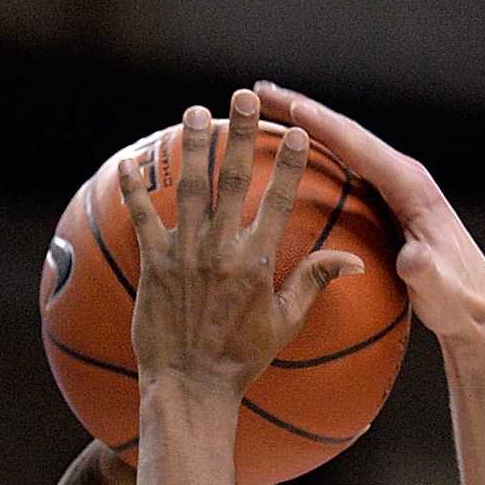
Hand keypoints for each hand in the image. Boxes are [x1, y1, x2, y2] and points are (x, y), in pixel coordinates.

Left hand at [117, 90, 360, 401]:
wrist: (191, 387)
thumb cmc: (240, 360)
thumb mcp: (285, 323)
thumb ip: (314, 282)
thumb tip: (355, 262)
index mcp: (256, 262)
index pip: (278, 200)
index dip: (288, 163)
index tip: (297, 131)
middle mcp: (221, 250)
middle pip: (232, 179)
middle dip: (240, 134)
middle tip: (243, 97)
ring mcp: (185, 253)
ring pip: (189, 188)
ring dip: (193, 146)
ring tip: (196, 112)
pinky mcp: (154, 264)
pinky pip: (141, 218)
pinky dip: (134, 190)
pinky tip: (129, 162)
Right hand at [255, 80, 484, 351]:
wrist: (478, 311)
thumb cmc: (459, 305)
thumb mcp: (443, 295)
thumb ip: (428, 276)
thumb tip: (412, 258)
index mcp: (413, 188)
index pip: (359, 146)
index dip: (321, 123)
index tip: (283, 105)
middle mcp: (404, 178)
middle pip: (345, 134)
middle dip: (301, 110)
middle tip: (256, 93)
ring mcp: (396, 188)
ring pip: (343, 147)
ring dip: (303, 127)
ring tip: (261, 112)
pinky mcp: (389, 201)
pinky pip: (344, 169)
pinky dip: (313, 155)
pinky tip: (285, 159)